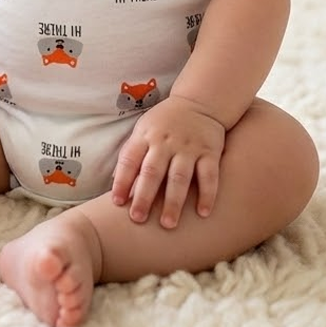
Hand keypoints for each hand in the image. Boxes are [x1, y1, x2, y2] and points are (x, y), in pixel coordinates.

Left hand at [110, 96, 225, 228]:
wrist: (199, 102)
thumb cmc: (164, 123)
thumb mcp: (143, 130)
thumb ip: (132, 155)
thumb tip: (115, 184)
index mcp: (145, 136)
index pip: (129, 159)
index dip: (122, 181)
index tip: (117, 203)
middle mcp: (166, 142)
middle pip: (153, 171)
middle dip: (144, 196)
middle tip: (138, 219)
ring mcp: (189, 147)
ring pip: (180, 176)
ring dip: (173, 201)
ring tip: (168, 224)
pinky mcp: (210, 152)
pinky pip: (209, 175)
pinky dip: (207, 194)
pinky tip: (203, 213)